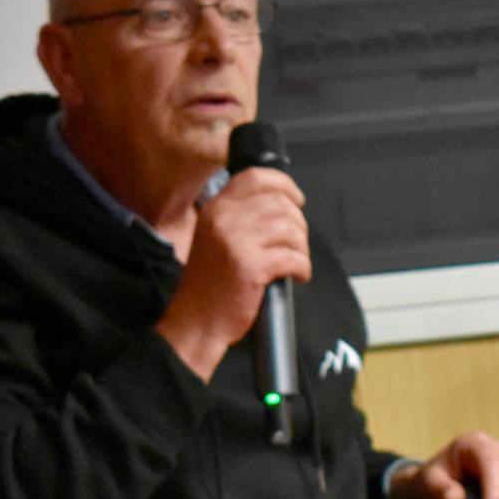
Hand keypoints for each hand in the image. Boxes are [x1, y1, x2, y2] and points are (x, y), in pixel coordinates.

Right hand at [156, 167, 310, 380]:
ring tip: (295, 263)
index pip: (255, 178)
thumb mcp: (215, 237)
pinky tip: (297, 276)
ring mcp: (236, 241)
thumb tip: (283, 207)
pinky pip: (293, 257)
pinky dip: (302, 267)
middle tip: (297, 245)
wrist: (195, 321)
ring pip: (290, 229)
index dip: (284, 185)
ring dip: (302, 248)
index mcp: (215, 208)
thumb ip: (240, 217)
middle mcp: (224, 218)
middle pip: (280, 204)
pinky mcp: (251, 266)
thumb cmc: (209, 285)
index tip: (297, 200)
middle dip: (298, 225)